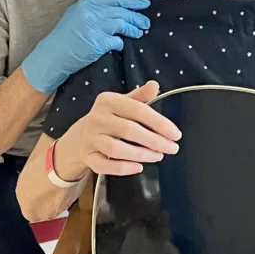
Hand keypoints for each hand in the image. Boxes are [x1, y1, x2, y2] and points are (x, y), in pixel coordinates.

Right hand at [22, 0, 150, 93]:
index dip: (132, 1)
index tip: (144, 3)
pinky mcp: (98, 43)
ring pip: (122, 25)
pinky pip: (117, 41)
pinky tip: (122, 44)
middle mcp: (92, 14)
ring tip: (140, 32)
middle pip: (122, 11)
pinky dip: (121, 43)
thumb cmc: (64, 34)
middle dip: (137, 16)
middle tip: (146, 22)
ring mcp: (95, 28)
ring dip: (133, 29)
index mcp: (88, 4)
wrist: (53, 55)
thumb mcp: (74, 11)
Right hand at [53, 81, 180, 178]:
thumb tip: (155, 85)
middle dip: (154, 141)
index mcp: (108, 101)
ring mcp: (90, 138)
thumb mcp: (123, 103)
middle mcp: (97, 118)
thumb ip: (140, 96)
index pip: (138, 110)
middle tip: (172, 148)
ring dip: (141, 155)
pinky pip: (103, 165)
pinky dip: (122, 168)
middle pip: (129, 130)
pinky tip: (138, 167)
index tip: (176, 134)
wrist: (79, 137)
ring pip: (116, 149)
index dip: (159, 123)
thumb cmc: (109, 118)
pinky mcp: (87, 157)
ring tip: (158, 156)